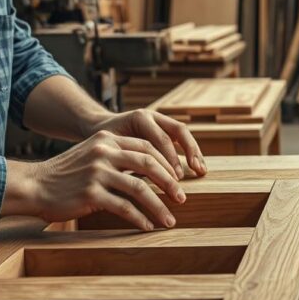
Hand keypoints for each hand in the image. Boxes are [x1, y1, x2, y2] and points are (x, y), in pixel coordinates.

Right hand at [6, 130, 185, 230]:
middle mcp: (104, 152)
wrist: (34, 185)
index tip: (179, 180)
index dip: (167, 164)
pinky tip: (147, 226)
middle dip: (170, 183)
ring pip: (140, 189)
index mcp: (108, 139)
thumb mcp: (94, 155)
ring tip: (170, 219)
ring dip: (159, 206)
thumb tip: (155, 171)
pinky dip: (139, 218)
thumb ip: (120, 157)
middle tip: (182, 198)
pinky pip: (124, 207)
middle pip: (149, 165)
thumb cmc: (68, 174)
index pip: (148, 147)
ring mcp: (97, 172)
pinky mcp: (90, 194)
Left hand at [87, 109, 206, 178]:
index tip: (176, 179)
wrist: (97, 127)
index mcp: (138, 118)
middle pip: (178, 131)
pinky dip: (189, 153)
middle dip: (190, 151)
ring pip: (183, 133)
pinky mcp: (163, 128)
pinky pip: (180, 139)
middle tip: (196, 170)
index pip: (160, 139)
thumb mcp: (108, 151)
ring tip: (201, 170)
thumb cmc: (100, 144)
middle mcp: (152, 116)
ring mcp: (159, 120)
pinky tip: (195, 168)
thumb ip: (125, 160)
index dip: (170, 159)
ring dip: (194, 152)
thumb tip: (137, 183)